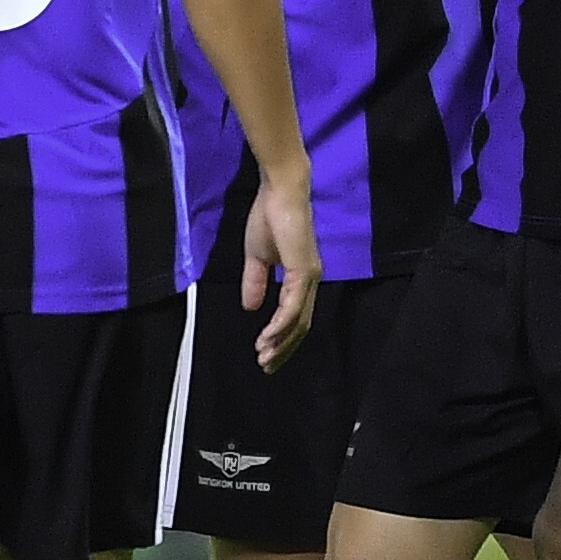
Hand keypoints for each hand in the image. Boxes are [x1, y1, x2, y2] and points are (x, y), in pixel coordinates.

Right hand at [238, 172, 321, 370]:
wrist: (279, 193)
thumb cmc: (270, 218)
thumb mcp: (256, 257)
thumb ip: (255, 282)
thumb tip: (250, 308)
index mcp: (301, 278)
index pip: (295, 318)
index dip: (281, 338)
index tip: (264, 354)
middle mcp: (310, 282)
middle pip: (301, 327)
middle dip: (283, 349)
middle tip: (266, 366)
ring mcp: (309, 277)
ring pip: (298, 321)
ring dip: (280, 342)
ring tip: (263, 357)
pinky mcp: (303, 271)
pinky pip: (292, 306)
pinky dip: (280, 325)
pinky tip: (267, 337)